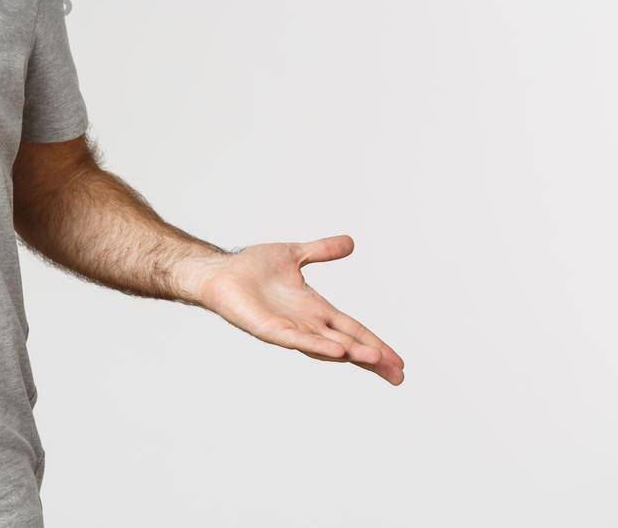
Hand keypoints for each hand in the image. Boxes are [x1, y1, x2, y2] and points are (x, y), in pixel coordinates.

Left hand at [185, 235, 404, 384]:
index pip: (353, 329)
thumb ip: (321, 251)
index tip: (398, 362)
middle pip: (348, 344)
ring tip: (375, 361)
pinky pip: (296, 340)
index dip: (376, 344)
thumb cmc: (251, 267)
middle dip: (372, 359)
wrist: (219, 272)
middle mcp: (306, 323)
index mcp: (315, 309)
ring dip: (351, 354)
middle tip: (398, 375)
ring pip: (326, 346)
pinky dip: (317, 346)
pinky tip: (337, 352)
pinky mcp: (269, 329)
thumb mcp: (294, 254)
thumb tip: (350, 242)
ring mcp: (288, 329)